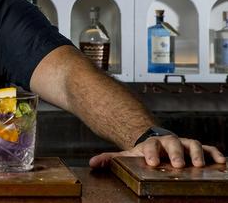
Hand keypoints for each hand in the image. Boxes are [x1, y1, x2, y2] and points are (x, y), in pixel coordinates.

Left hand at [89, 135, 225, 168]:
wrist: (155, 141)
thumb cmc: (143, 152)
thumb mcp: (126, 155)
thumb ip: (109, 159)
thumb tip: (92, 163)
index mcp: (151, 144)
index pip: (150, 146)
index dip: (151, 153)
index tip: (151, 162)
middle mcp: (169, 142)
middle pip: (173, 143)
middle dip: (175, 153)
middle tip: (178, 164)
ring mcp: (184, 144)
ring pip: (192, 144)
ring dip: (197, 153)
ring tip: (200, 165)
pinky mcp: (197, 149)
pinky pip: (208, 148)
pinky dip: (215, 153)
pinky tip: (222, 162)